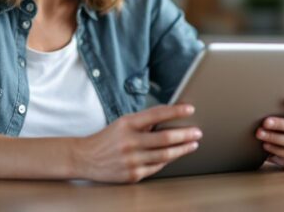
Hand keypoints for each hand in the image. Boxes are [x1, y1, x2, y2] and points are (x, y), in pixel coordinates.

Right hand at [74, 104, 201, 182]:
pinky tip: (175, 155)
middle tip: (197, 132)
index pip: (157, 114)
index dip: (176, 111)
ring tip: (193, 144)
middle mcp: (130, 142)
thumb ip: (144, 122)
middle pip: (165, 138)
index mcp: (127, 124)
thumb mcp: (123, 123)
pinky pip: (157, 167)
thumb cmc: (108, 138)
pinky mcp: (133, 175)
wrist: (85, 158)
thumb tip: (171, 118)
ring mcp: (131, 160)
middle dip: (185, 135)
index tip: (190, 109)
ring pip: (165, 155)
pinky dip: (168, 161)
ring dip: (182, 149)